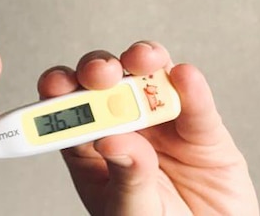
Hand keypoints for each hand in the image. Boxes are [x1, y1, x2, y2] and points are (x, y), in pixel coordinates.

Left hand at [37, 41, 258, 214]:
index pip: (65, 112)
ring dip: (141, 59)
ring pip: (147, 77)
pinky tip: (183, 76)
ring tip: (140, 60)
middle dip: (97, 69)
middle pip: (102, 84)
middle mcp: (123, 127)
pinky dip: (189, 86)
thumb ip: (125, 177)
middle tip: (101, 73)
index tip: (56, 85)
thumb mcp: (131, 212)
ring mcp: (161, 124)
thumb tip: (111, 141)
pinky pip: (196, 102)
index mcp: (90, 149)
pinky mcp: (202, 130)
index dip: (58, 90)